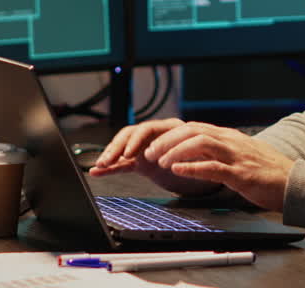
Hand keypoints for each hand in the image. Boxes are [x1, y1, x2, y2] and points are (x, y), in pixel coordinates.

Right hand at [88, 118, 221, 195]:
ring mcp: (147, 148)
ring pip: (123, 147)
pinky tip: (96, 172)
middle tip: (108, 160)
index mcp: (171, 129)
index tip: (131, 154)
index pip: (148, 130)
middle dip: (117, 147)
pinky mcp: (140, 163)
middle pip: (131, 135)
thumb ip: (192, 160)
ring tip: (100, 166)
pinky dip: (110, 168)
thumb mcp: (203, 160)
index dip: (137, 141)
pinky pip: (122, 163)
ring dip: (111, 155)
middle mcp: (156, 136)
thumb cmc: (208, 163)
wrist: (208, 175)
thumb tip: (181, 161)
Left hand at [143, 121, 293, 211]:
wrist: (295, 183)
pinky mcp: (241, 174)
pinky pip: (212, 166)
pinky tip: (177, 170)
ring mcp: (236, 156)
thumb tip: (198, 152)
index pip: (194, 127)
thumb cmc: (268, 172)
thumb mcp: (241, 155)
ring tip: (159, 161)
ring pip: (199, 142)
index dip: (171, 135)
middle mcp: (230, 141)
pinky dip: (192, 167)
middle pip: (192, 130)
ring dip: (175, 150)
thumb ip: (221, 152)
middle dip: (167, 140)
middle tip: (149, 152)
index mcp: (229, 137)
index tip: (154, 145)